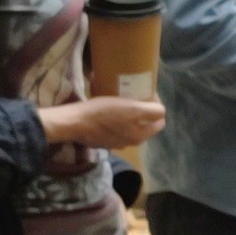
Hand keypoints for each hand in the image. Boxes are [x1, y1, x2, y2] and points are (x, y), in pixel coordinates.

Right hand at [39, 92, 164, 155]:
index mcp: (141, 135)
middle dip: (145, 110)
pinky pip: (118, 129)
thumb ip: (151, 111)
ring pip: (132, 126)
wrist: (75, 123)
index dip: (156, 103)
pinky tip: (110, 112)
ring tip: (123, 103)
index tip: (147, 92)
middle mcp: (132, 142)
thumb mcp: (132, 109)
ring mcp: (118, 143)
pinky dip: (118, 122)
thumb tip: (161, 109)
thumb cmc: (103, 113)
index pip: (159, 117)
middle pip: (146, 123)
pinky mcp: (105, 141)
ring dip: (132, 116)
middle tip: (136, 96)